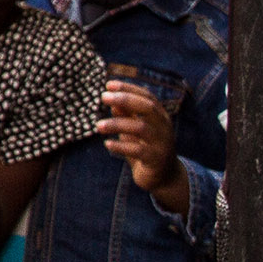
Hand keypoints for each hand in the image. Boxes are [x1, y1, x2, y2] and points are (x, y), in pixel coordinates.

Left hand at [99, 81, 188, 215]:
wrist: (164, 176)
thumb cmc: (145, 147)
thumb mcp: (134, 129)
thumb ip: (126, 115)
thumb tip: (113, 101)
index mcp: (160, 116)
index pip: (147, 96)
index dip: (128, 88)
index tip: (108, 84)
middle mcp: (164, 127)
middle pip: (148, 107)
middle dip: (125, 99)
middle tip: (103, 97)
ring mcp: (162, 143)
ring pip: (141, 128)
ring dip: (117, 124)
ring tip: (98, 126)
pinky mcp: (156, 160)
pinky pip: (139, 150)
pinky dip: (121, 146)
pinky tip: (108, 144)